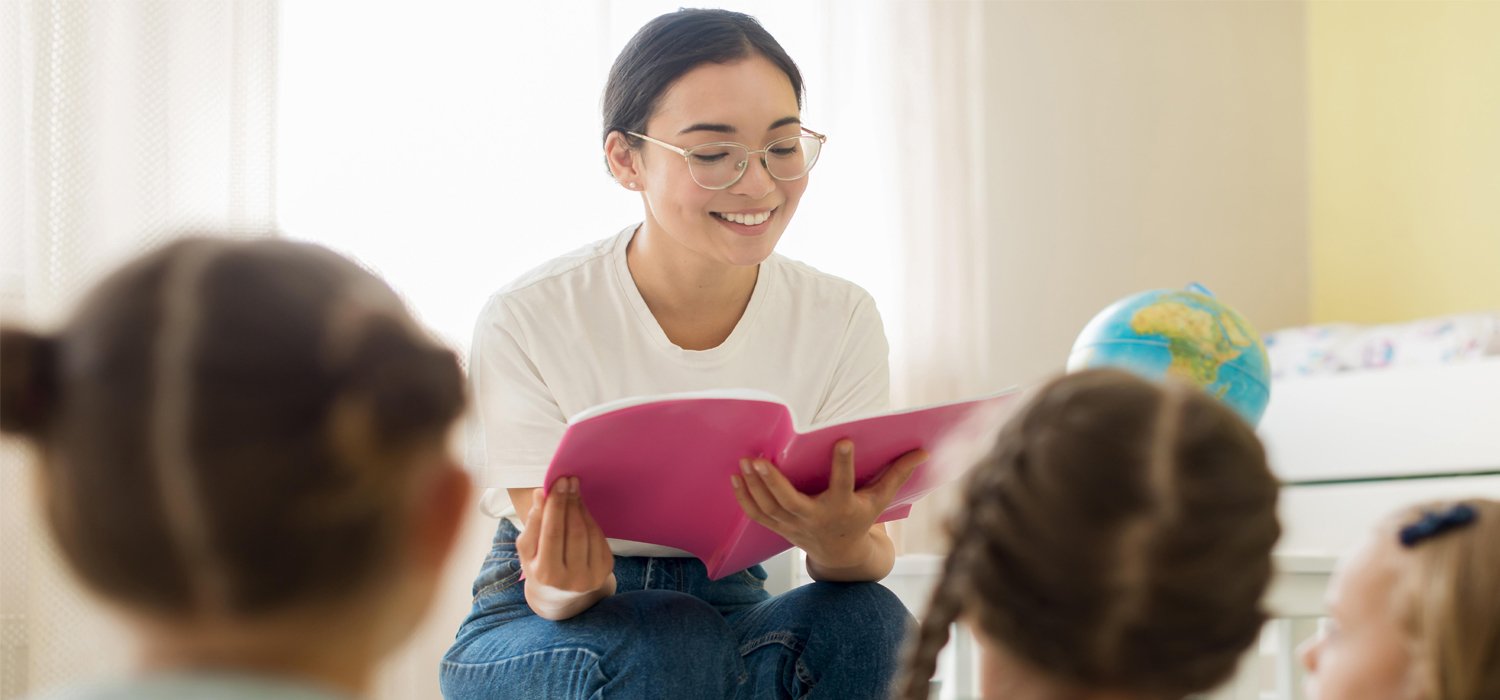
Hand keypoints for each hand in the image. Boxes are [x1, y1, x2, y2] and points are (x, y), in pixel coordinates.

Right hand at [515, 477, 614, 617]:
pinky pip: (598, 537)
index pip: (552, 533)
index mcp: (547, 575)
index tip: (557, 482)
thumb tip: (541, 494)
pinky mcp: (605, 570)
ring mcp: (592, 576)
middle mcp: (572, 579)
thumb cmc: (539, 565)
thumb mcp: (528, 549)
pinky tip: (581, 507)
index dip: (556, 506)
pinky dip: (590, 519)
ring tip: (573, 490)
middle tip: (568, 480)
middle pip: (573, 531)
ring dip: (581, 507)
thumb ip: (532, 523)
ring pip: (588, 532)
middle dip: (570, 502)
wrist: (560, 595)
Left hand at [731, 441, 926, 570]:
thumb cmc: (860, 517)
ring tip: (745, 461)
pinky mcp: (779, 528)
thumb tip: (924, 450)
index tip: (842, 440)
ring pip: (769, 508)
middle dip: (774, 482)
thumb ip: (897, 474)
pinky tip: (736, 477)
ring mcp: (794, 526)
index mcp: (842, 507)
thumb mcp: (880, 499)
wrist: (840, 554)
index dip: (843, 463)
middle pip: (791, 501)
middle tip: (759, 459)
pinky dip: (745, 499)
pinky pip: (758, 515)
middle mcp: (816, 517)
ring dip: (754, 486)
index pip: (844, 484)